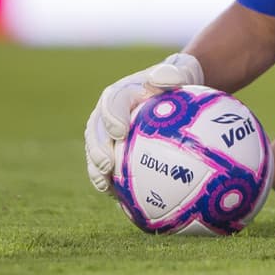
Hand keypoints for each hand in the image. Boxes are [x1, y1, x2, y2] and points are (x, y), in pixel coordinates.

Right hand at [83, 53, 203, 192]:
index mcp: (121, 93)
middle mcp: (108, 114)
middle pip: (95, 131)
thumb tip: (173, 78)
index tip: (119, 132)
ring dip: (96, 170)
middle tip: (106, 164)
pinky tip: (121, 202)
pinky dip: (111, 184)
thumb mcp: (179, 73)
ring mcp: (107, 134)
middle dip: (97, 149)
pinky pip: (107, 169)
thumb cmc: (177, 83)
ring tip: (104, 186)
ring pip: (95, 152)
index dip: (112, 117)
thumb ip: (171, 74)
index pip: (112, 102)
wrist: (173, 94)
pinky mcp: (113, 152)